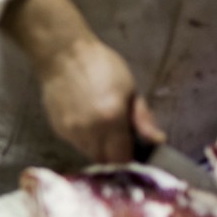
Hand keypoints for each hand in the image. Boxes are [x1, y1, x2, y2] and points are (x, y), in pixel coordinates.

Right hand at [39, 38, 163, 161]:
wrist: (63, 55)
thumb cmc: (102, 66)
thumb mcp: (130, 88)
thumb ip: (143, 118)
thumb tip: (157, 140)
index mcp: (112, 120)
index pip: (123, 159)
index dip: (131, 159)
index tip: (135, 151)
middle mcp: (90, 132)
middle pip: (105, 161)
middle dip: (114, 156)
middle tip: (120, 141)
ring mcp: (72, 133)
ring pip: (89, 154)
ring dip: (99, 148)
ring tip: (102, 129)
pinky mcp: (59, 130)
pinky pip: (77, 143)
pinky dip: (85, 139)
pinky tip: (87, 121)